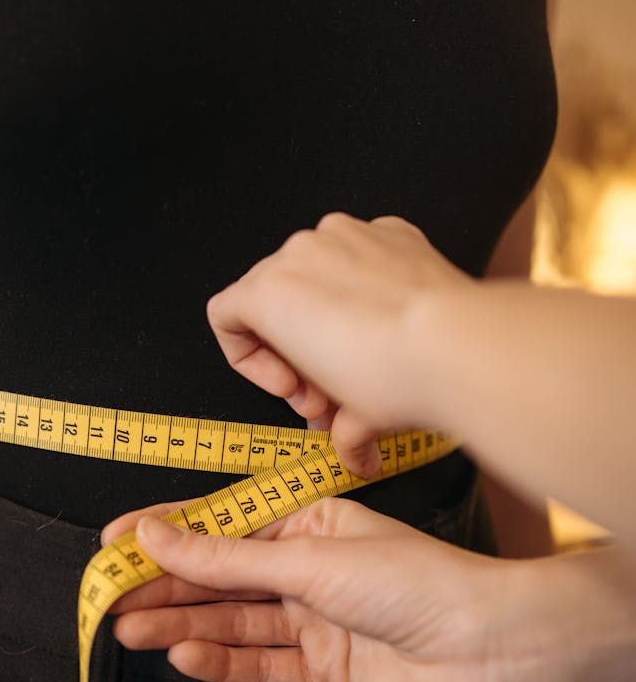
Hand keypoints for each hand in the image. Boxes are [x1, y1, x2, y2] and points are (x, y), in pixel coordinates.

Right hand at [104, 498, 635, 681]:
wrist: (488, 650)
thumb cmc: (416, 583)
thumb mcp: (311, 559)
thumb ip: (230, 558)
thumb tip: (158, 534)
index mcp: (311, 525)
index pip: (223, 529)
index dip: (166, 535)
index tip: (113, 544)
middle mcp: (310, 572)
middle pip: (222, 580)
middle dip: (165, 588)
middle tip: (107, 599)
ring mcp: (317, 622)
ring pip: (235, 623)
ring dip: (182, 625)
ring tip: (127, 631)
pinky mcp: (327, 670)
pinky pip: (263, 664)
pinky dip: (223, 662)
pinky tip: (183, 656)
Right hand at [207, 212, 468, 475]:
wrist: (454, 346)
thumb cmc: (390, 374)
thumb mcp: (350, 419)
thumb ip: (338, 432)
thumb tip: (354, 449)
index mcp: (269, 292)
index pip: (227, 319)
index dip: (252, 364)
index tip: (289, 391)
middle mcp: (301, 252)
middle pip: (276, 302)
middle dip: (298, 354)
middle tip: (328, 397)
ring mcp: (347, 235)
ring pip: (319, 277)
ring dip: (332, 321)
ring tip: (364, 366)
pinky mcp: (391, 232)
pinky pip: (363, 257)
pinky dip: (369, 291)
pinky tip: (393, 327)